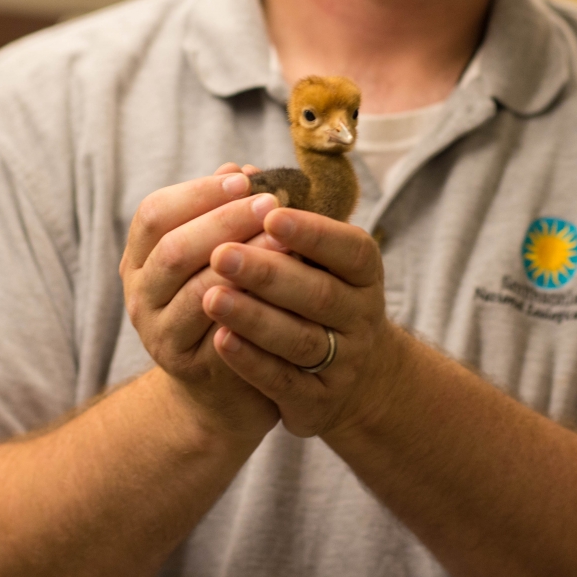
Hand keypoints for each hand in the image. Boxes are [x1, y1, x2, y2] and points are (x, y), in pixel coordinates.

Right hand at [120, 163, 282, 440]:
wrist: (225, 387)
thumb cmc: (228, 303)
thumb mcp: (220, 254)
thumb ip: (225, 214)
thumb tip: (240, 167)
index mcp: (140, 258)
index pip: (154, 212)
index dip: (199, 192)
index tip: (246, 178)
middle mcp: (140, 294)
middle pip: (172, 247)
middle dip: (224, 219)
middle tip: (271, 202)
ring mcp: (158, 332)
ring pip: (196, 288)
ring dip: (242, 258)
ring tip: (283, 237)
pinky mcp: (188, 365)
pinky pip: (219, 328)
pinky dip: (250, 301)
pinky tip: (282, 284)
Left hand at [200, 207, 408, 438]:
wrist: (355, 380)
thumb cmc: (322, 299)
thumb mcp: (320, 260)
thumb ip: (281, 223)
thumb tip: (232, 173)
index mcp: (365, 273)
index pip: (349, 248)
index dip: (313, 233)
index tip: (271, 212)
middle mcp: (362, 317)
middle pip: (318, 294)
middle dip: (268, 272)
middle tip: (222, 253)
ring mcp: (345, 363)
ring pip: (299, 339)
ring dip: (254, 317)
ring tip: (211, 296)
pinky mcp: (320, 402)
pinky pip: (283, 381)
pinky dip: (252, 361)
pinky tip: (221, 340)